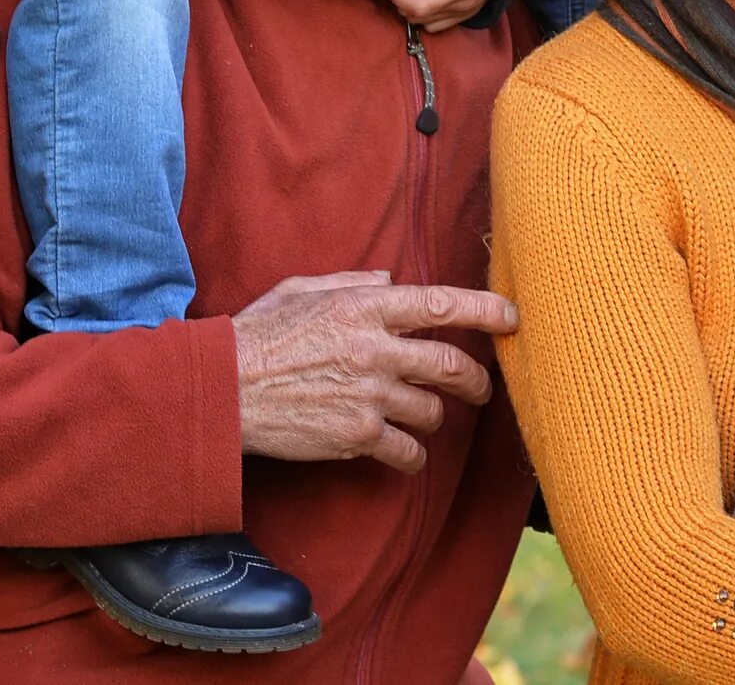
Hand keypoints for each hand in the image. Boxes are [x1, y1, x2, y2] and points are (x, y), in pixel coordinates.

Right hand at [229, 269, 520, 470]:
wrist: (221, 391)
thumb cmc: (256, 336)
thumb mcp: (300, 291)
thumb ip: (351, 282)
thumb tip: (390, 279)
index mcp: (364, 306)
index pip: (441, 304)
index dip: (485, 309)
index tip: (513, 317)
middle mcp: (375, 348)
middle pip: (450, 365)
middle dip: (476, 379)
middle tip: (482, 388)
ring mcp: (369, 394)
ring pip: (431, 411)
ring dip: (433, 418)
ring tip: (422, 419)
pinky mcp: (357, 435)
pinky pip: (407, 450)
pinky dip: (413, 457)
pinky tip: (407, 457)